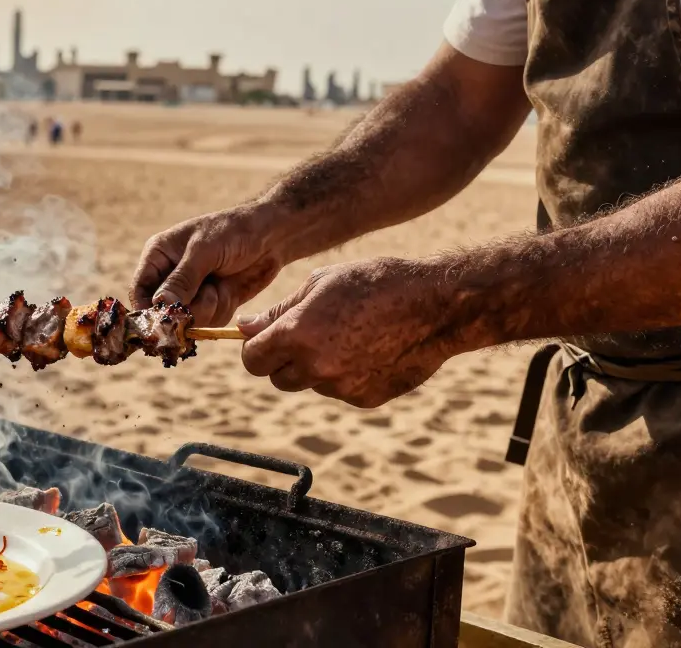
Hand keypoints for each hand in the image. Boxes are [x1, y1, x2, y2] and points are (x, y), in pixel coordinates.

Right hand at [131, 204, 285, 325]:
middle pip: (163, 313)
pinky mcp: (210, 303)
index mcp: (158, 256)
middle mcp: (169, 276)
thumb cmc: (234, 232)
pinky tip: (230, 290)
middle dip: (185, 311)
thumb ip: (182, 280)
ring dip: (207, 309)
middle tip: (208, 294)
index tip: (165, 323)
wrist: (272, 236)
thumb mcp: (205, 252)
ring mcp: (191, 292)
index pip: (140, 291)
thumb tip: (160, 305)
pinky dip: (220, 310)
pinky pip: (207, 322)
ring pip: (187, 321)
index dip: (148, 311)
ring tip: (220, 285)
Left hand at [237, 257, 462, 407]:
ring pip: (309, 385)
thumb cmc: (375, 282)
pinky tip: (369, 349)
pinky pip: (340, 391)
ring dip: (315, 368)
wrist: (435, 306)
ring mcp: (341, 387)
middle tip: (307, 334)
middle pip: (277, 378)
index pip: (251, 360)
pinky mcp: (365, 399)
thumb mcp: (320, 283)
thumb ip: (278, 311)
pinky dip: (345, 375)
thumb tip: (244, 327)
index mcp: (296, 335)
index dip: (254, 349)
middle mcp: (315, 367)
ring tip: (346, 335)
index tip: (265, 338)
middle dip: (283, 360)